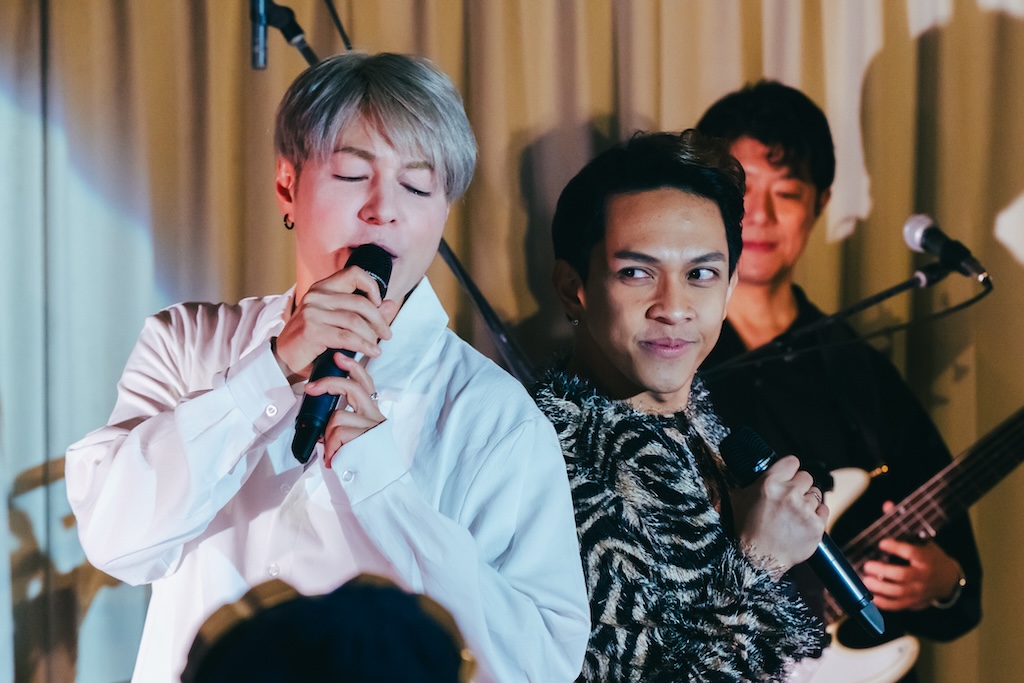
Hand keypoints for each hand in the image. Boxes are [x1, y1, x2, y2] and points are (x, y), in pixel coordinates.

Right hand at [273, 265, 399, 379]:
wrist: (283, 359)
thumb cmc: (312, 341)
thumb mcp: (337, 322)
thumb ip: (364, 313)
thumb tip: (390, 304)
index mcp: (322, 288)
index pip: (354, 273)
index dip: (372, 286)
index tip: (379, 304)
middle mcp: (317, 296)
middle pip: (360, 302)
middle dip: (379, 320)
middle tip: (387, 334)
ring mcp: (313, 312)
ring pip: (356, 321)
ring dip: (372, 336)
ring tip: (376, 347)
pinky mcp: (312, 331)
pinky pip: (347, 337)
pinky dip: (364, 346)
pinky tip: (371, 352)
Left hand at [305, 353, 384, 466]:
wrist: (378, 485)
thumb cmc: (361, 462)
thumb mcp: (354, 438)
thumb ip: (344, 423)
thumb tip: (321, 418)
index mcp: (373, 413)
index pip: (366, 383)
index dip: (353, 367)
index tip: (338, 357)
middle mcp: (375, 417)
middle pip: (352, 388)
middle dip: (329, 383)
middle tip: (310, 388)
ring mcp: (371, 427)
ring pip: (337, 417)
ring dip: (327, 437)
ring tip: (332, 453)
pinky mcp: (365, 438)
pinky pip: (336, 435)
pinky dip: (329, 449)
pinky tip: (333, 460)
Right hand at [731, 455, 828, 574]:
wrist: (757, 560)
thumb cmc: (746, 530)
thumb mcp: (739, 499)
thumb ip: (750, 482)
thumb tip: (752, 472)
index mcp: (770, 483)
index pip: (792, 462)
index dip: (791, 468)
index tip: (789, 475)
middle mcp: (789, 493)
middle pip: (807, 477)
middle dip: (800, 485)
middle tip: (791, 497)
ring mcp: (804, 510)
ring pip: (816, 494)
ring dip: (808, 501)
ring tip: (795, 514)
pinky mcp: (816, 526)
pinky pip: (824, 511)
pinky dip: (816, 515)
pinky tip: (803, 522)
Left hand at [861, 503, 963, 611]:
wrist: (948, 580)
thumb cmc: (931, 558)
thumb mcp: (922, 539)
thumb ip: (902, 525)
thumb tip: (887, 505)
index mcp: (925, 557)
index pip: (911, 552)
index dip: (896, 547)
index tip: (882, 543)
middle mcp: (922, 575)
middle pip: (902, 575)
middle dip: (882, 571)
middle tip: (867, 566)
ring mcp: (918, 591)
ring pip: (898, 592)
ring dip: (879, 588)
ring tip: (865, 580)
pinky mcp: (914, 602)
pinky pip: (898, 605)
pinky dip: (883, 603)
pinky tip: (871, 596)